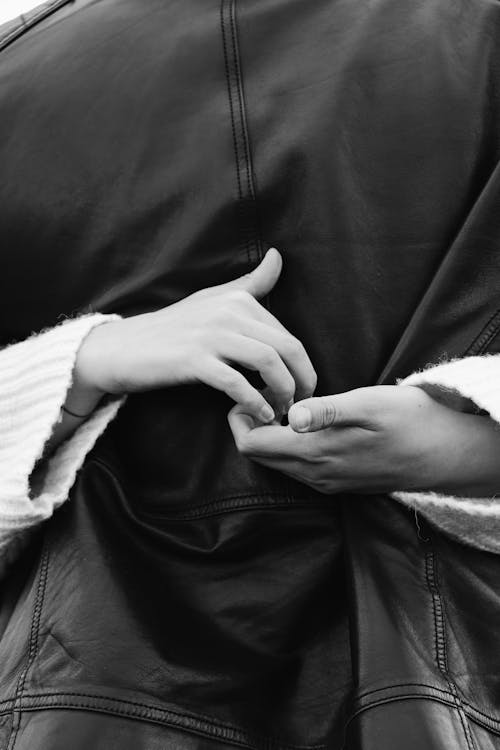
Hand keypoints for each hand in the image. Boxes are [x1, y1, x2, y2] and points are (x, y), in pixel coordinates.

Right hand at [75, 248, 316, 422]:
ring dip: (283, 391)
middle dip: (303, 379)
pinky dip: (254, 401)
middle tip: (301, 403)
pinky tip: (259, 414)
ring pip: (268, 362)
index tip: (301, 388)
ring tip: (281, 409)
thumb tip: (277, 256)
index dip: (302, 366)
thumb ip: (249, 283)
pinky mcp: (193, 359)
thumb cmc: (173, 328)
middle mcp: (228, 311)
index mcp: (238, 299)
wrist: (123, 348)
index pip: (287, 335)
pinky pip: (236, 383)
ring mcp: (210, 335)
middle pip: (286, 347)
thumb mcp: (212, 299)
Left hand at [228, 385, 499, 495]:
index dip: (241, 417)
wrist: (446, 453)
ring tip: (289, 402)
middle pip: (258, 455)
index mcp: (315, 453)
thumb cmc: (410, 420)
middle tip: (271, 393)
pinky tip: (308, 422)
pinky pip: (297, 468)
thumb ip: (327, 411)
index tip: (256, 391)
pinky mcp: (337, 482)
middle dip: (252, 424)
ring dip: (272, 434)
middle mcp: (314, 474)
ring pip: (277, 462)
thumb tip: (291, 416)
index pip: (251, 445)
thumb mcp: (369, 404)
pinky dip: (289, 445)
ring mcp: (325, 482)